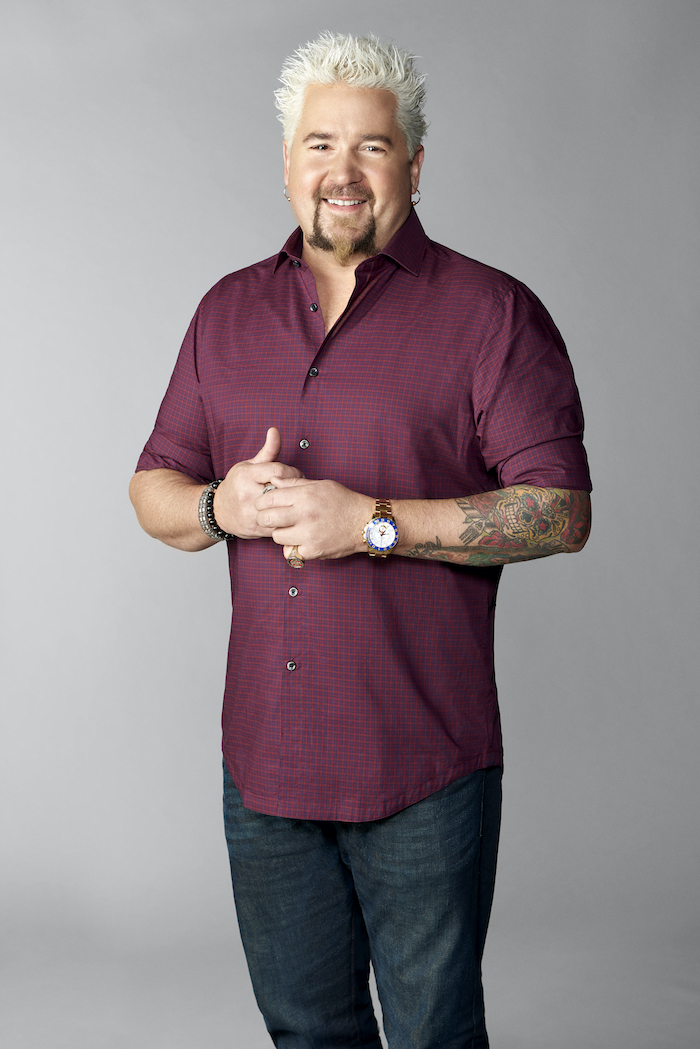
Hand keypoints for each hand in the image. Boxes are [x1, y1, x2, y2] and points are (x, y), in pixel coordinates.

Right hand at [212, 427, 303, 538]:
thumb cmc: (237, 485)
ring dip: (294, 505)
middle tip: (299, 487)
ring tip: (295, 500)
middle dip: (295, 488)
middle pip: (282, 490)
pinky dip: (288, 519)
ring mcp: (251, 514)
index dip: (292, 471)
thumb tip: (275, 430)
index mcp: (246, 476)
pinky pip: (280, 524)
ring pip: (283, 510)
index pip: (278, 471)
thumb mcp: (249, 465)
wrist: (219, 511)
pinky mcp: (257, 529)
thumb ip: (267, 450)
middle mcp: (247, 495)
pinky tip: (290, 514)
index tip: (295, 474)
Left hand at [256, 476, 374, 560]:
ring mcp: (308, 534)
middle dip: (265, 519)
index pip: (269, 498)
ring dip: (280, 534)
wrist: (366, 523)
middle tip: (271, 519)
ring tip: (290, 529)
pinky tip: (300, 541)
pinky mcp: (313, 551)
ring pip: (276, 537)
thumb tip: (274, 482)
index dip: (262, 502)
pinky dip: (293, 548)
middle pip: (267, 519)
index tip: (264, 505)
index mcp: (305, 495)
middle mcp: (305, 514)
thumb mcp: (321, 485)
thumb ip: (295, 483)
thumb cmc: (345, 502)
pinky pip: (290, 553)